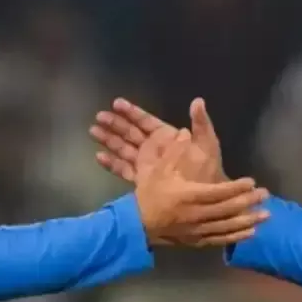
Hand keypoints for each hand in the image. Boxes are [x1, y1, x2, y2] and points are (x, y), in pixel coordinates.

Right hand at [91, 97, 224, 183]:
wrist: (208, 200)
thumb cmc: (208, 172)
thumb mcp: (207, 145)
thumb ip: (201, 124)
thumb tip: (198, 101)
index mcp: (168, 138)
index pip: (146, 122)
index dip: (132, 112)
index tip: (116, 103)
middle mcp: (156, 150)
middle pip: (131, 133)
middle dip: (115, 124)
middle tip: (98, 116)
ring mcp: (148, 166)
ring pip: (124, 149)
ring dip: (109, 140)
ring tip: (93, 131)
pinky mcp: (143, 181)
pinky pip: (124, 170)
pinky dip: (112, 164)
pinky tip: (99, 157)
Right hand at [134, 127, 265, 246]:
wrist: (137, 224)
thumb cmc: (149, 195)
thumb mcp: (157, 170)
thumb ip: (173, 152)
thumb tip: (186, 132)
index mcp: (188, 196)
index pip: (218, 192)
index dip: (237, 188)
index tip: (252, 182)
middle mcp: (196, 215)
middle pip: (227, 209)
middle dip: (248, 202)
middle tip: (266, 195)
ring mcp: (198, 231)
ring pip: (228, 227)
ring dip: (248, 221)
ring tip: (266, 215)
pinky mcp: (197, 241)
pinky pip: (220, 239)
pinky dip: (237, 236)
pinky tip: (251, 232)